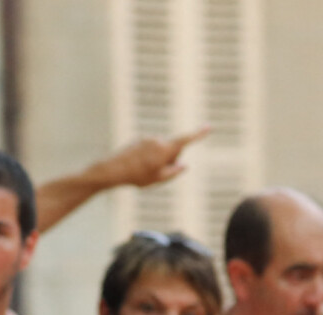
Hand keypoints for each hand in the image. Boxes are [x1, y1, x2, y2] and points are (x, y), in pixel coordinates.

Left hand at [86, 126, 210, 188]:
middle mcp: (157, 140)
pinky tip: (137, 166)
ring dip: (157, 159)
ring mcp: (147, 138)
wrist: (113, 169)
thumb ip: (174, 172)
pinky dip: (147, 157)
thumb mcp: (158, 179)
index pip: (185, 141)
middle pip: (172, 149)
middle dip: (169, 159)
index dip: (198, 135)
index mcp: (164, 149)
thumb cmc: (137, 176)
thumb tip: (183, 165)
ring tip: (142, 170)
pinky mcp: (139, 140)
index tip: (209, 127)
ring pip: (160, 150)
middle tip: (154, 172)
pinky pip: (150, 149)